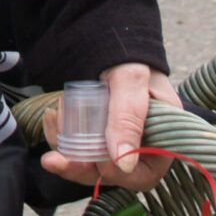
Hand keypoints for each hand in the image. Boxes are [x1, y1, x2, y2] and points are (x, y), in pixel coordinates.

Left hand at [39, 62, 182, 191]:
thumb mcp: (130, 80)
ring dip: (67, 149)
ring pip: (89, 162)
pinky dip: (60, 136)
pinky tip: (52, 116)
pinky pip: (76, 146)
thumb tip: (123, 163)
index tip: (97, 161)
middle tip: (55, 159)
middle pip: (112, 173)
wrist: (109, 40)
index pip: (144, 173)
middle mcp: (140, 144)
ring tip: (55, 118)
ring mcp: (115, 140)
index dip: (119, 174)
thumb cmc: (129, 57)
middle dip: (81, 166)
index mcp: (163, 136)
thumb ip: (129, 117)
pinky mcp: (94, 133)